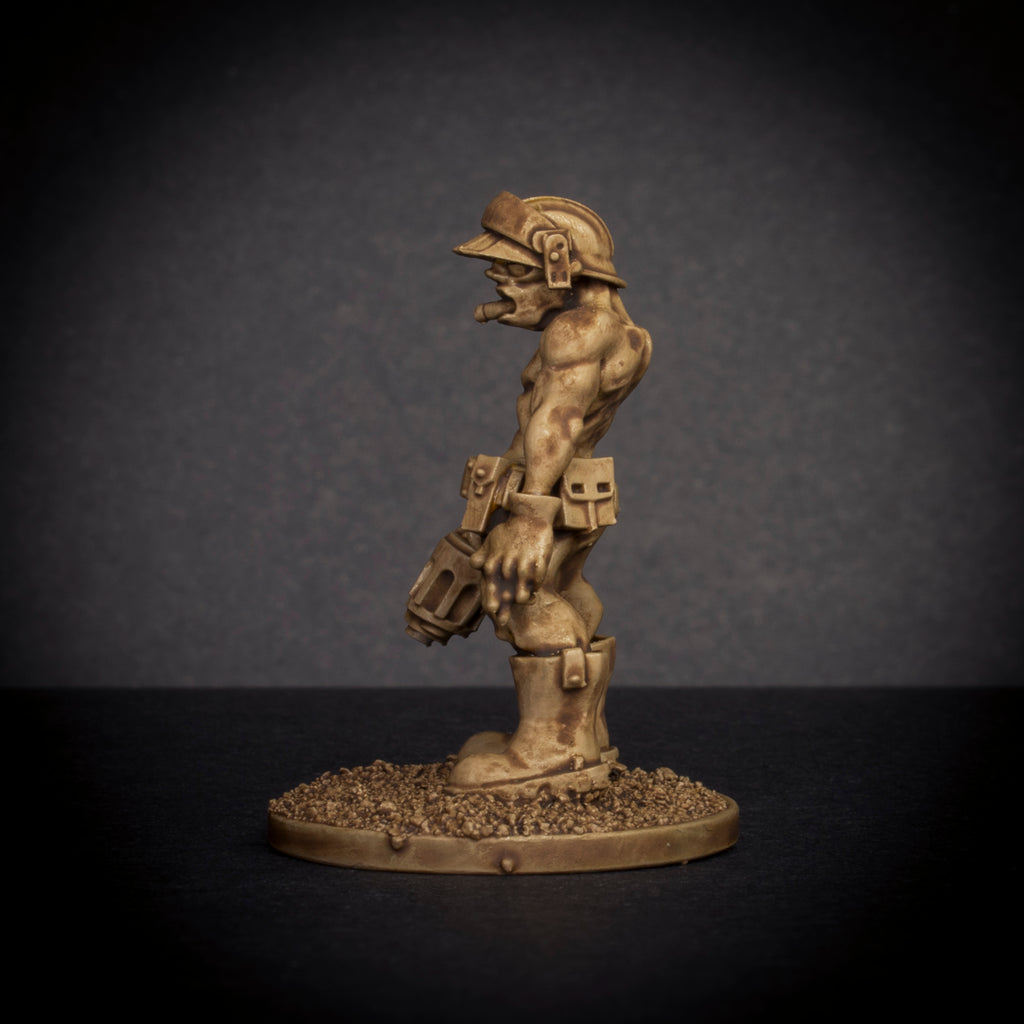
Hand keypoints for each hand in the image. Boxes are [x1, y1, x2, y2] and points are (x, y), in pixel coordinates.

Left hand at [470, 495, 559, 626]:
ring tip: (523, 601)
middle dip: (503, 607)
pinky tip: (535, 589)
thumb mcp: (491, 541)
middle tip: (503, 620)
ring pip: (522, 588)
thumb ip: (481, 555)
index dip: (489, 602)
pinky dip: (536, 585)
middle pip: (504, 592)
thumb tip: (474, 565)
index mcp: (492, 562)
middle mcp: (506, 564)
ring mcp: (523, 562)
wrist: (530, 515)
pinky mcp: (539, 558)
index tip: (491, 614)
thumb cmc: (508, 531)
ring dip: (522, 597)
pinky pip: (538, 578)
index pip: (488, 587)